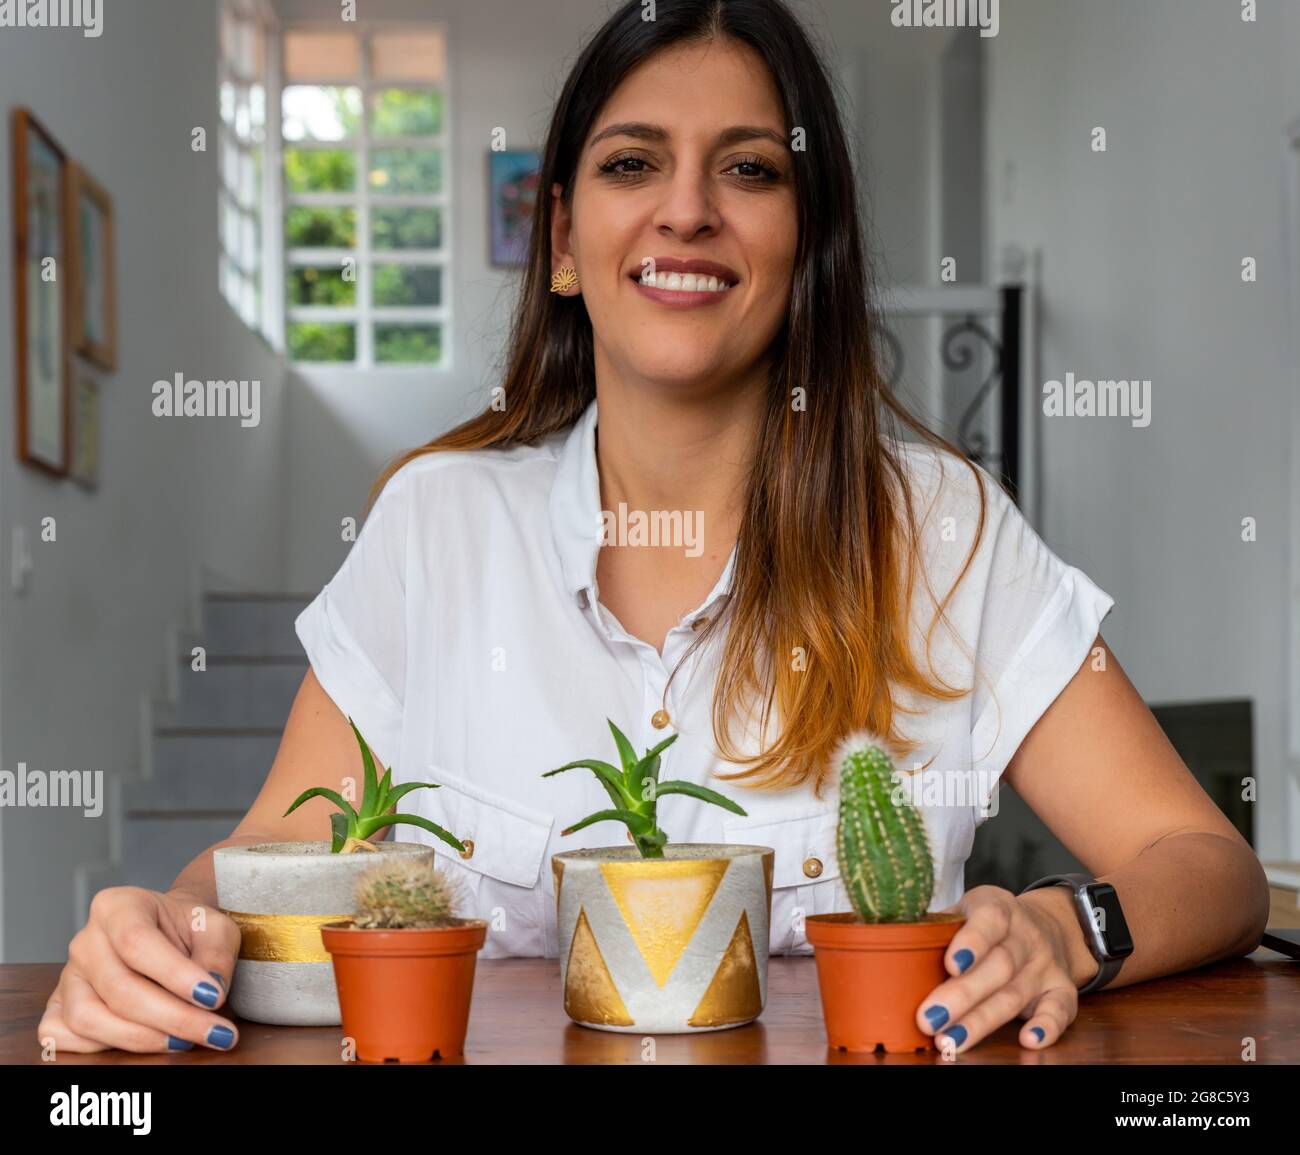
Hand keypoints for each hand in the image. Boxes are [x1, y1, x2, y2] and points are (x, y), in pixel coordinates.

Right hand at [39, 887, 241, 1054]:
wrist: (169, 934)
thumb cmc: (189, 928)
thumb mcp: (216, 928)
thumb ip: (216, 955)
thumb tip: (209, 993)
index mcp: (118, 906)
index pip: (137, 942)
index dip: (175, 975)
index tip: (213, 997)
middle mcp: (85, 941)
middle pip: (118, 987)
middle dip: (171, 1017)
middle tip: (214, 1032)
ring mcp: (68, 976)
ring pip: (88, 1018)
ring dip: (141, 1039)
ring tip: (185, 1041)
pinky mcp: (57, 1007)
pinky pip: (62, 1035)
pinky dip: (99, 1048)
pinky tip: (144, 1042)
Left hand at [915, 885, 1081, 1054]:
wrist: (1045, 926)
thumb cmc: (986, 925)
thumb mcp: (964, 912)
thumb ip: (937, 927)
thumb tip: (888, 943)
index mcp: (998, 907)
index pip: (989, 920)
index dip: (972, 941)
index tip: (950, 965)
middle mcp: (1025, 935)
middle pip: (997, 966)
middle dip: (962, 995)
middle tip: (929, 1019)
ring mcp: (1045, 964)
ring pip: (1014, 994)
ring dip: (982, 1021)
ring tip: (951, 1040)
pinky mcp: (1061, 989)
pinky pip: (1060, 1009)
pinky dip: (1047, 1026)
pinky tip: (1028, 1041)